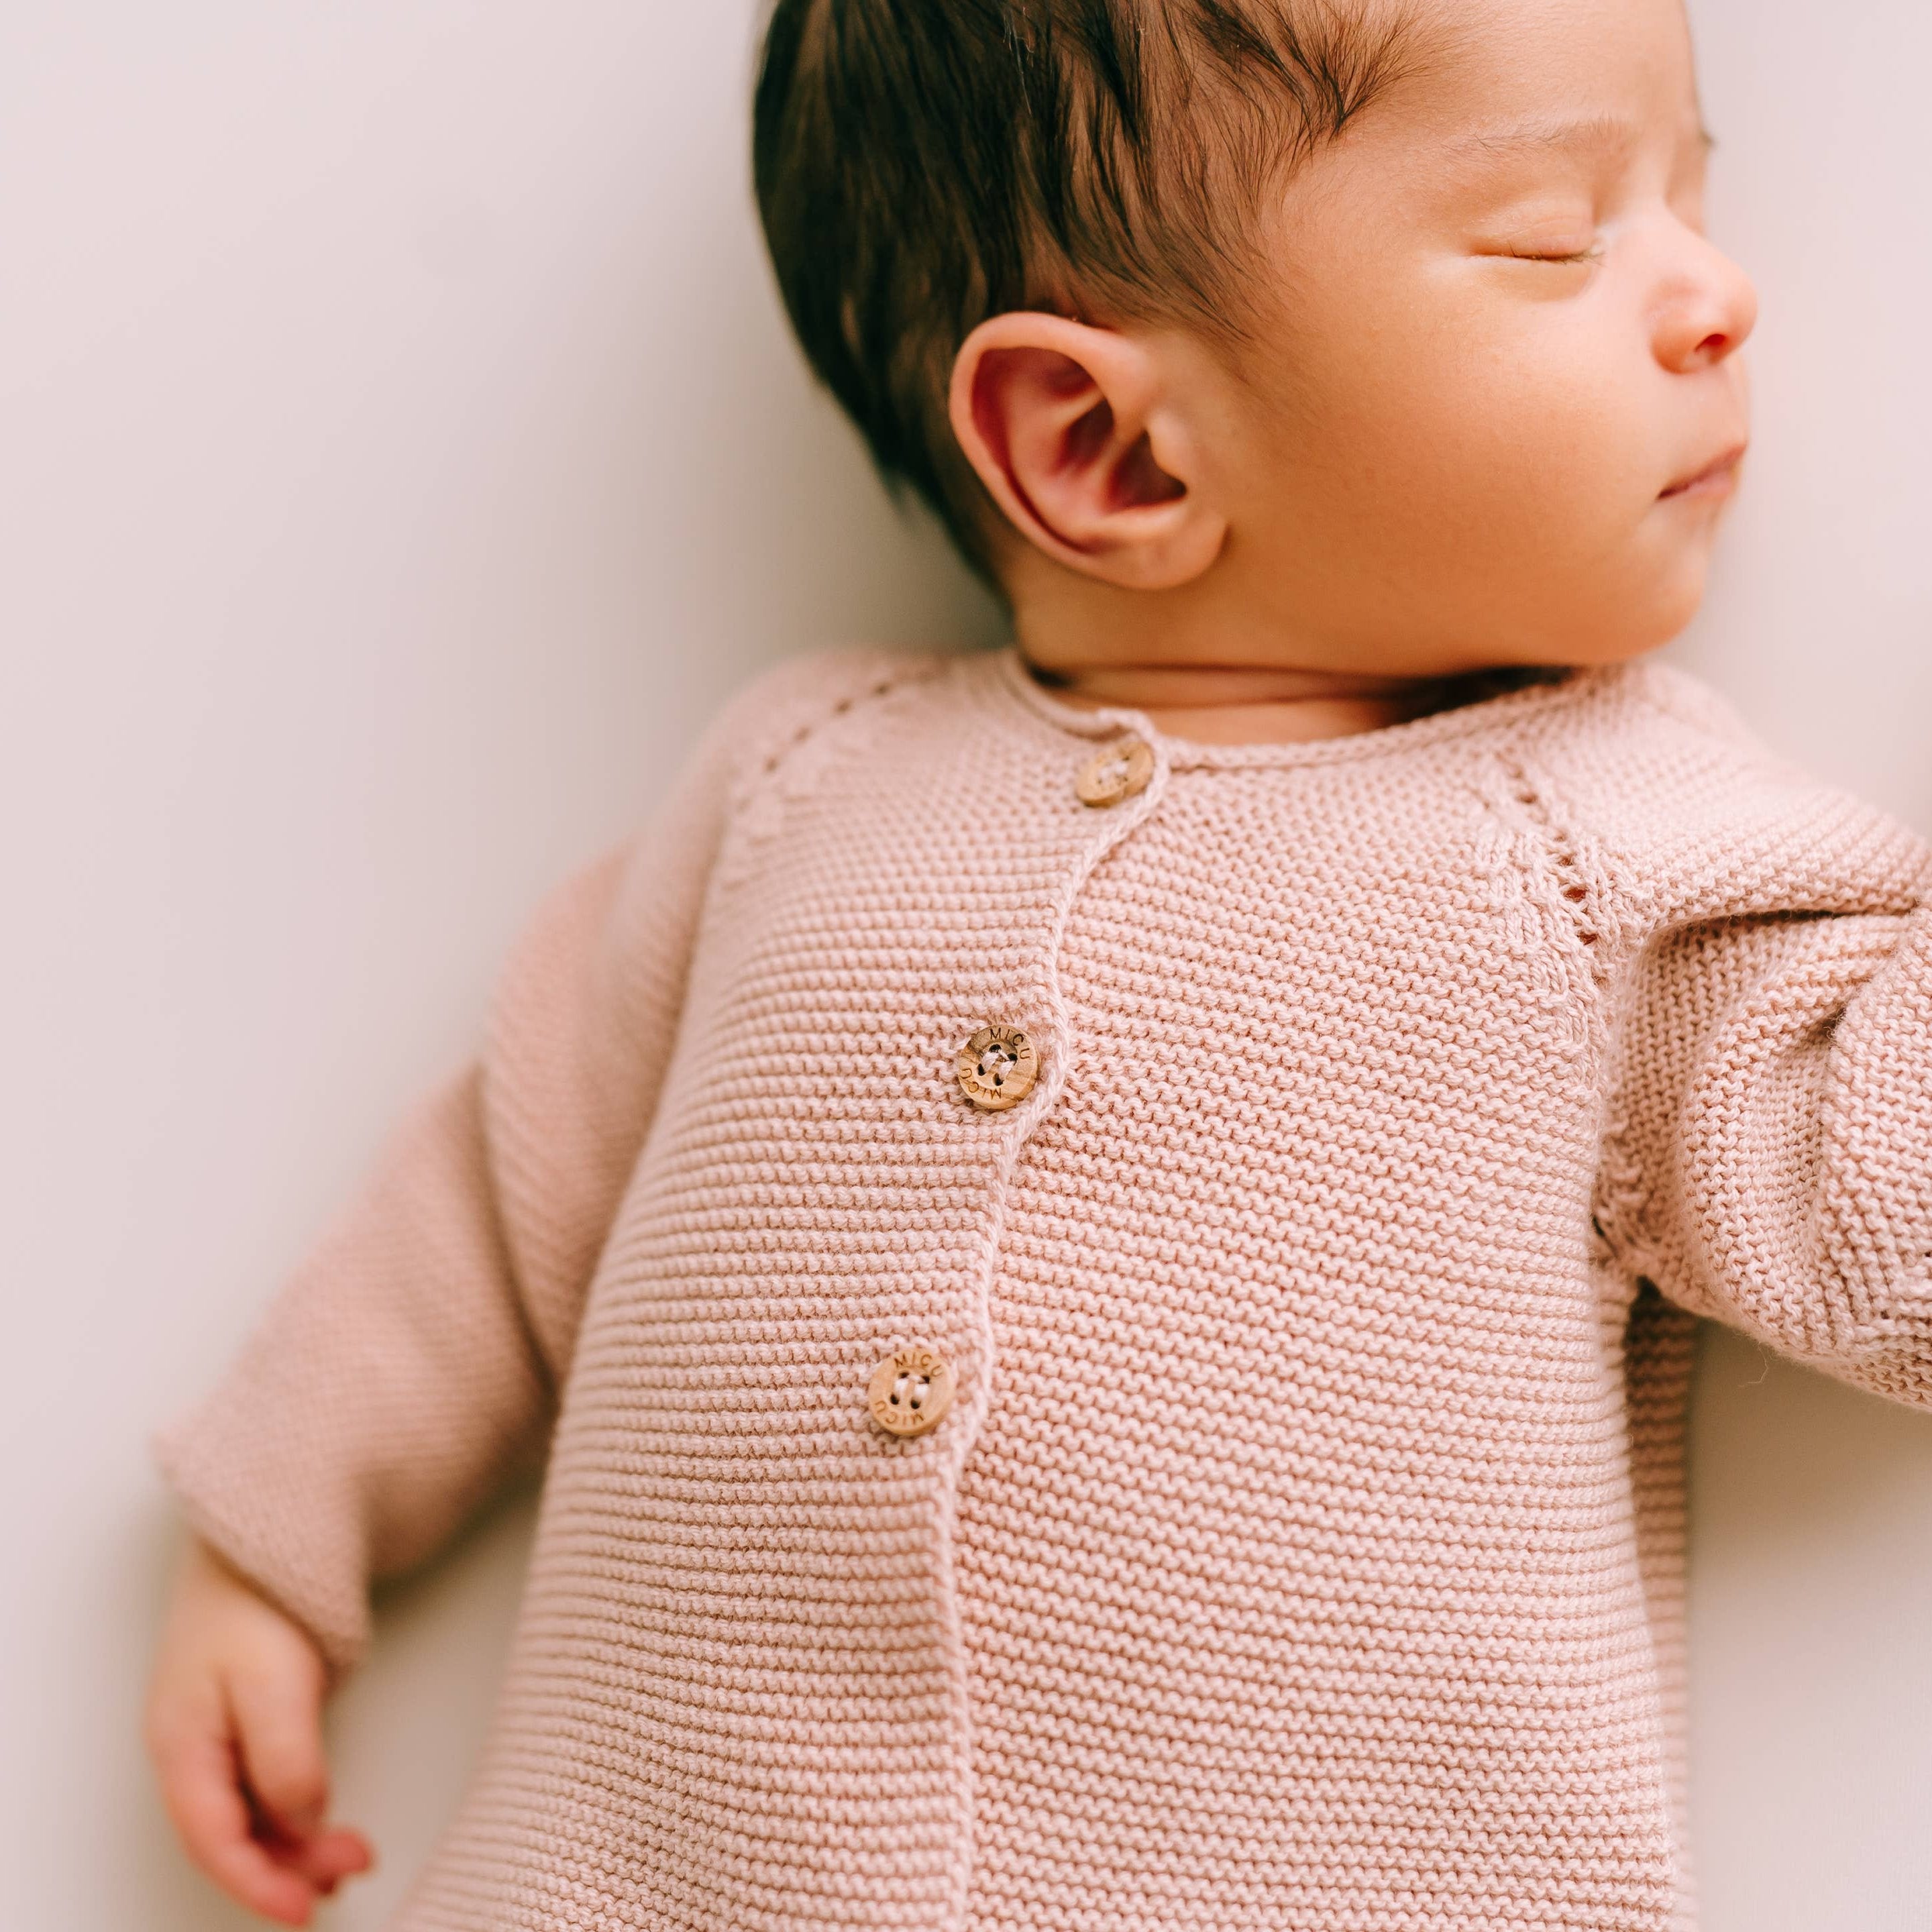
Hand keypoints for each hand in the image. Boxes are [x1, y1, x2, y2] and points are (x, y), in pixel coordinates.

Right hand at [144, 1535, 374, 1924]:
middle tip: (350, 1872)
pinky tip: (330, 1818)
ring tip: (354, 1854)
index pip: (215, 1840)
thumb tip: (301, 1818)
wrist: (261, 1540)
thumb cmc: (257, 1600)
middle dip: (289, 1867)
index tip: (304, 1910)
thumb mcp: (273, 1680)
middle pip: (234, 1835)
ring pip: (253, 1815)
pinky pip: (266, 1787)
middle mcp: (194, 1751)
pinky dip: (299, 1810)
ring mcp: (219, 1737)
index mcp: (183, 1747)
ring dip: (299, 1843)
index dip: (257, 1883)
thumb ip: (285, 1755)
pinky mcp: (249, 1721)